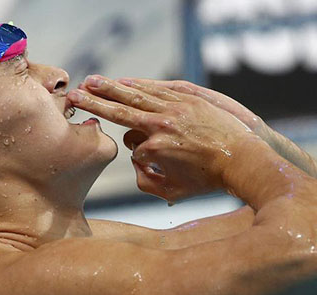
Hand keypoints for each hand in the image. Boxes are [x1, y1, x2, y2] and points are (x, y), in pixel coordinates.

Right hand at [68, 75, 258, 201]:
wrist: (243, 160)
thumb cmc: (208, 181)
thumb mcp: (172, 192)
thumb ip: (146, 182)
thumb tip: (135, 162)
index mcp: (155, 150)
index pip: (132, 151)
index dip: (142, 163)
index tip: (160, 170)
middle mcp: (161, 126)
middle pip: (119, 112)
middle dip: (93, 103)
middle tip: (73, 95)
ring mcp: (174, 109)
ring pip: (135, 95)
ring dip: (110, 88)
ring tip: (90, 81)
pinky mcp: (186, 99)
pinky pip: (156, 89)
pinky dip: (138, 85)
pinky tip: (123, 80)